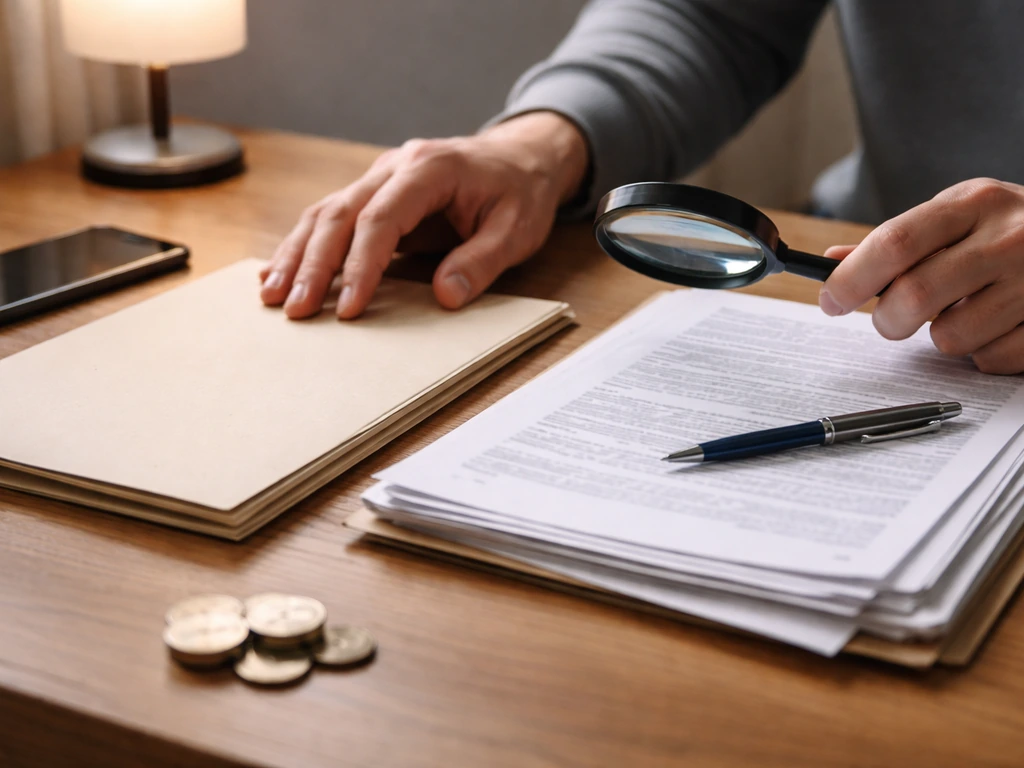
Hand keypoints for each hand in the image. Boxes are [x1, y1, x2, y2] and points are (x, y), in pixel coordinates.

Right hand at [259, 112, 588, 318]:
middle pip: (339, 214)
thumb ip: (482, 260)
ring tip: (272, 296)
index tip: (350, 308)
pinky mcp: (375, 195)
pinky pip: (332, 218)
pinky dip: (305, 246)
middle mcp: (394, 168)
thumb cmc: (521, 191)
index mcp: (429, 169)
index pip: (381, 219)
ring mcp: (380, 178)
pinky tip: (279, 272)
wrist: (522, 158)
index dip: (362, 265)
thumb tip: (445, 295)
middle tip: (294, 309)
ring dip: (297, 255)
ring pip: (325, 214)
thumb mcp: (517, 229)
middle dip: (313, 265)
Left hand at [819, 178, 1023, 373]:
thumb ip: (897, 241)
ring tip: (964, 313)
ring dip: (941, 337)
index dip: (851, 278)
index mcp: (974, 203)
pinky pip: (989, 360)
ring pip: (950, 337)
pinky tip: (998, 325)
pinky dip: (981, 354)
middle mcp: (1010, 237)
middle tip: (891, 320)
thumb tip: (832, 262)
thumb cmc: (1008, 231)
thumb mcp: (958, 218)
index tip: (830, 300)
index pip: (895, 243)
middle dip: (888, 319)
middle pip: (915, 295)